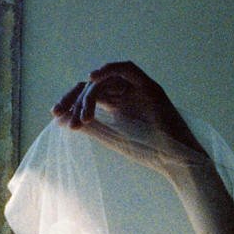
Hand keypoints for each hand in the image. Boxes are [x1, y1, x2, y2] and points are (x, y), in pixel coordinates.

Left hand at [52, 61, 208, 177]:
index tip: (56, 114)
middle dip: (74, 98)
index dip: (70, 102)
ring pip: (106, 81)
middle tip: (62, 114)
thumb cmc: (150, 154)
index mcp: (118, 105)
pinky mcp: (150, 88)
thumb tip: (60, 118)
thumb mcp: (113, 139)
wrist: (178, 163)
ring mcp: (138, 90)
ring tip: (84, 117)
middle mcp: (126, 94)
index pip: (89, 95)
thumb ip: (90, 127)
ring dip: (90, 96)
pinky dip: (109, 70)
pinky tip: (92, 79)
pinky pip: (127, 70)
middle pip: (93, 86)